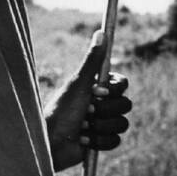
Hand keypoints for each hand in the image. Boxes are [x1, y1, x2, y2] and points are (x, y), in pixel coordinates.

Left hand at [45, 30, 131, 171]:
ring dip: (100, 127)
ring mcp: (104, 122)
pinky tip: (84, 140)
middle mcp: (103, 102)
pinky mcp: (103, 140)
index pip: (123, 85)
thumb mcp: (78, 83)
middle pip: (126, 105)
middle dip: (104, 111)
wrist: (50, 142)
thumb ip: (92, 59)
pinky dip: (99, 141)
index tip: (97, 93)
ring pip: (122, 124)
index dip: (112, 91)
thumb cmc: (61, 110)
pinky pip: (116, 140)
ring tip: (82, 128)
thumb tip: (101, 33)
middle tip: (86, 112)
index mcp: (98, 86)